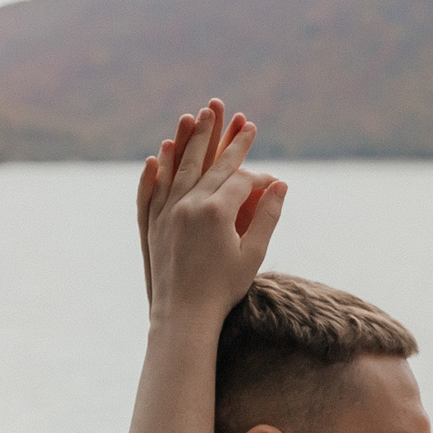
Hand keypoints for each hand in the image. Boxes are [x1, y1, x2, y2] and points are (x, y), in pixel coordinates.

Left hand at [142, 101, 285, 327]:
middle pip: (211, 164)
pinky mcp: (152, 224)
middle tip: (242, 121)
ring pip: (180, 168)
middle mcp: (188, 205)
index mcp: (216, 211)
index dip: (259, 176)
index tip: (273, 178)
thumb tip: (280, 185)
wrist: (183, 316)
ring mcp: (166, 212)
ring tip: (200, 115)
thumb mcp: (253, 254)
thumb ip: (267, 216)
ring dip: (192, 140)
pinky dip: (158, 170)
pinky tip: (162, 152)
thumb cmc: (223, 289)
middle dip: (229, 141)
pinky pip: (153, 189)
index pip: (240, 179)